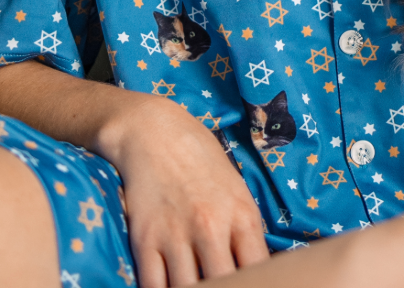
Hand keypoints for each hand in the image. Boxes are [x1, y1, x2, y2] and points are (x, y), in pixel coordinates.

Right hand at [98, 95, 268, 286]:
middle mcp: (211, 227)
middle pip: (225, 285)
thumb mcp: (236, 190)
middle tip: (219, 283)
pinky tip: (169, 286)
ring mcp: (176, 235)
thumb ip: (245, 232)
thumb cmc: (200, 158)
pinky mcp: (145, 240)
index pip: (258, 271)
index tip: (248, 284)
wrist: (154, 131)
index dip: (255, 285)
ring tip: (195, 284)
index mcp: (242, 215)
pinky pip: (153, 287)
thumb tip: (255, 271)